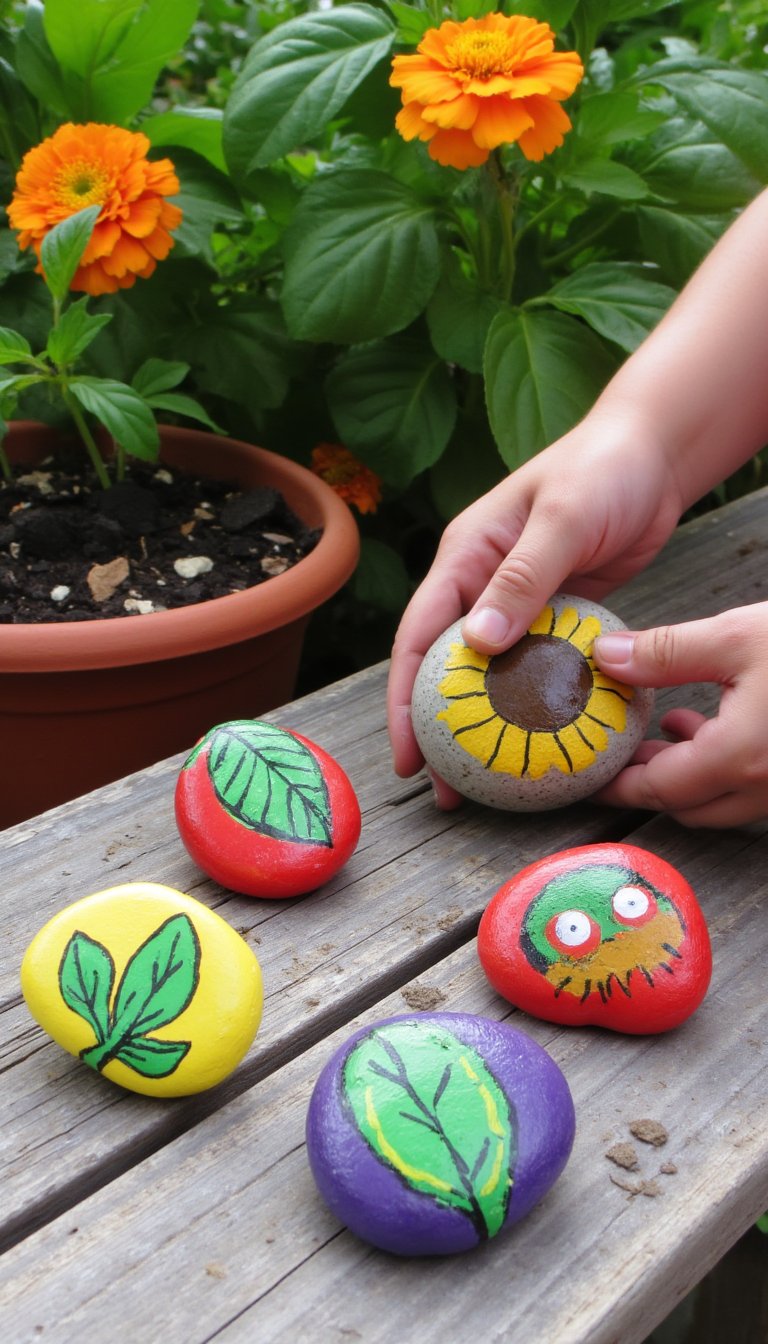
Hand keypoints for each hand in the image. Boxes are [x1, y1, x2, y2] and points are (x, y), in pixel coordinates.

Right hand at [387, 412, 681, 784]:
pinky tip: (541, 742)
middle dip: (436, 730)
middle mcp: (481, 583)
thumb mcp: (562, 520)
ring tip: (486, 782)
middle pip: (445, 667)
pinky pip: (537, 667)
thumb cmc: (603, 470)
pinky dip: (533, 704)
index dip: (405, 701)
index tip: (408, 754)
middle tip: (442, 789)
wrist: (653, 452)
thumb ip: (522, 579)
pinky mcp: (556, 612)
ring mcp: (518, 601)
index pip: (418, 637)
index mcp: (464, 556)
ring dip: (484, 725)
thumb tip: (476, 645)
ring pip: (490, 674)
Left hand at [593, 602, 767, 826]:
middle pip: (687, 807)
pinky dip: (719, 768)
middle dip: (647, 784)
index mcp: (740, 758)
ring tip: (659, 728)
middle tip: (616, 751)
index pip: (658, 789)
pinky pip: (751, 790)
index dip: (618, 784)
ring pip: (721, 803)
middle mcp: (766, 787)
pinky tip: (707, 724)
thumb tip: (606, 658)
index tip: (588, 776)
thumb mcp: (737, 636)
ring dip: (683, 775)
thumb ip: (665, 652)